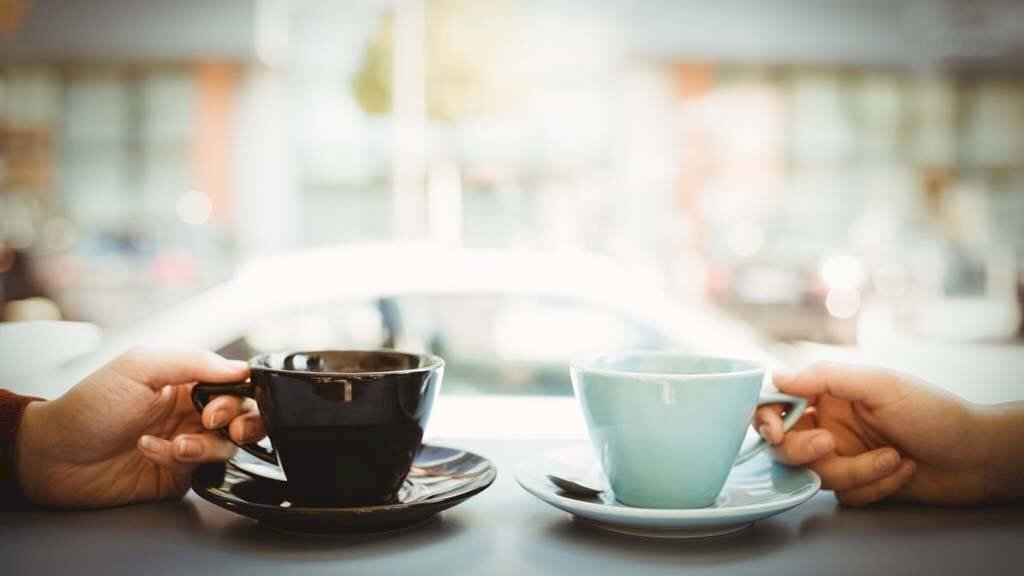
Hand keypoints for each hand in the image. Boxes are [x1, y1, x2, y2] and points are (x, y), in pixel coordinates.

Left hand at [15, 347, 266, 507]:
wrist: (53, 455)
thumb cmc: (89, 405)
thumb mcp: (139, 367)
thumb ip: (193, 362)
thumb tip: (241, 369)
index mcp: (187, 382)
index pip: (235, 384)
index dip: (239, 394)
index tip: (221, 403)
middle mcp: (191, 413)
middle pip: (244, 417)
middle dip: (241, 422)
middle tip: (218, 425)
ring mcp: (187, 444)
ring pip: (227, 447)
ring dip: (205, 445)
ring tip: (176, 445)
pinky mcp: (178, 475)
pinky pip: (200, 470)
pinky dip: (179, 460)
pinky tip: (150, 451)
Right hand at [755, 362, 992, 506]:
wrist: (978, 457)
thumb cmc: (935, 413)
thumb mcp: (879, 385)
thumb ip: (825, 378)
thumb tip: (777, 376)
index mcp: (830, 394)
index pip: (778, 402)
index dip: (766, 417)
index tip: (775, 431)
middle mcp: (830, 424)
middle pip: (786, 445)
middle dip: (806, 450)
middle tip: (831, 445)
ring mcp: (843, 456)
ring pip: (816, 474)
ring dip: (855, 470)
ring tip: (893, 457)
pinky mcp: (858, 484)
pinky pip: (845, 494)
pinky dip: (875, 485)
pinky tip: (903, 470)